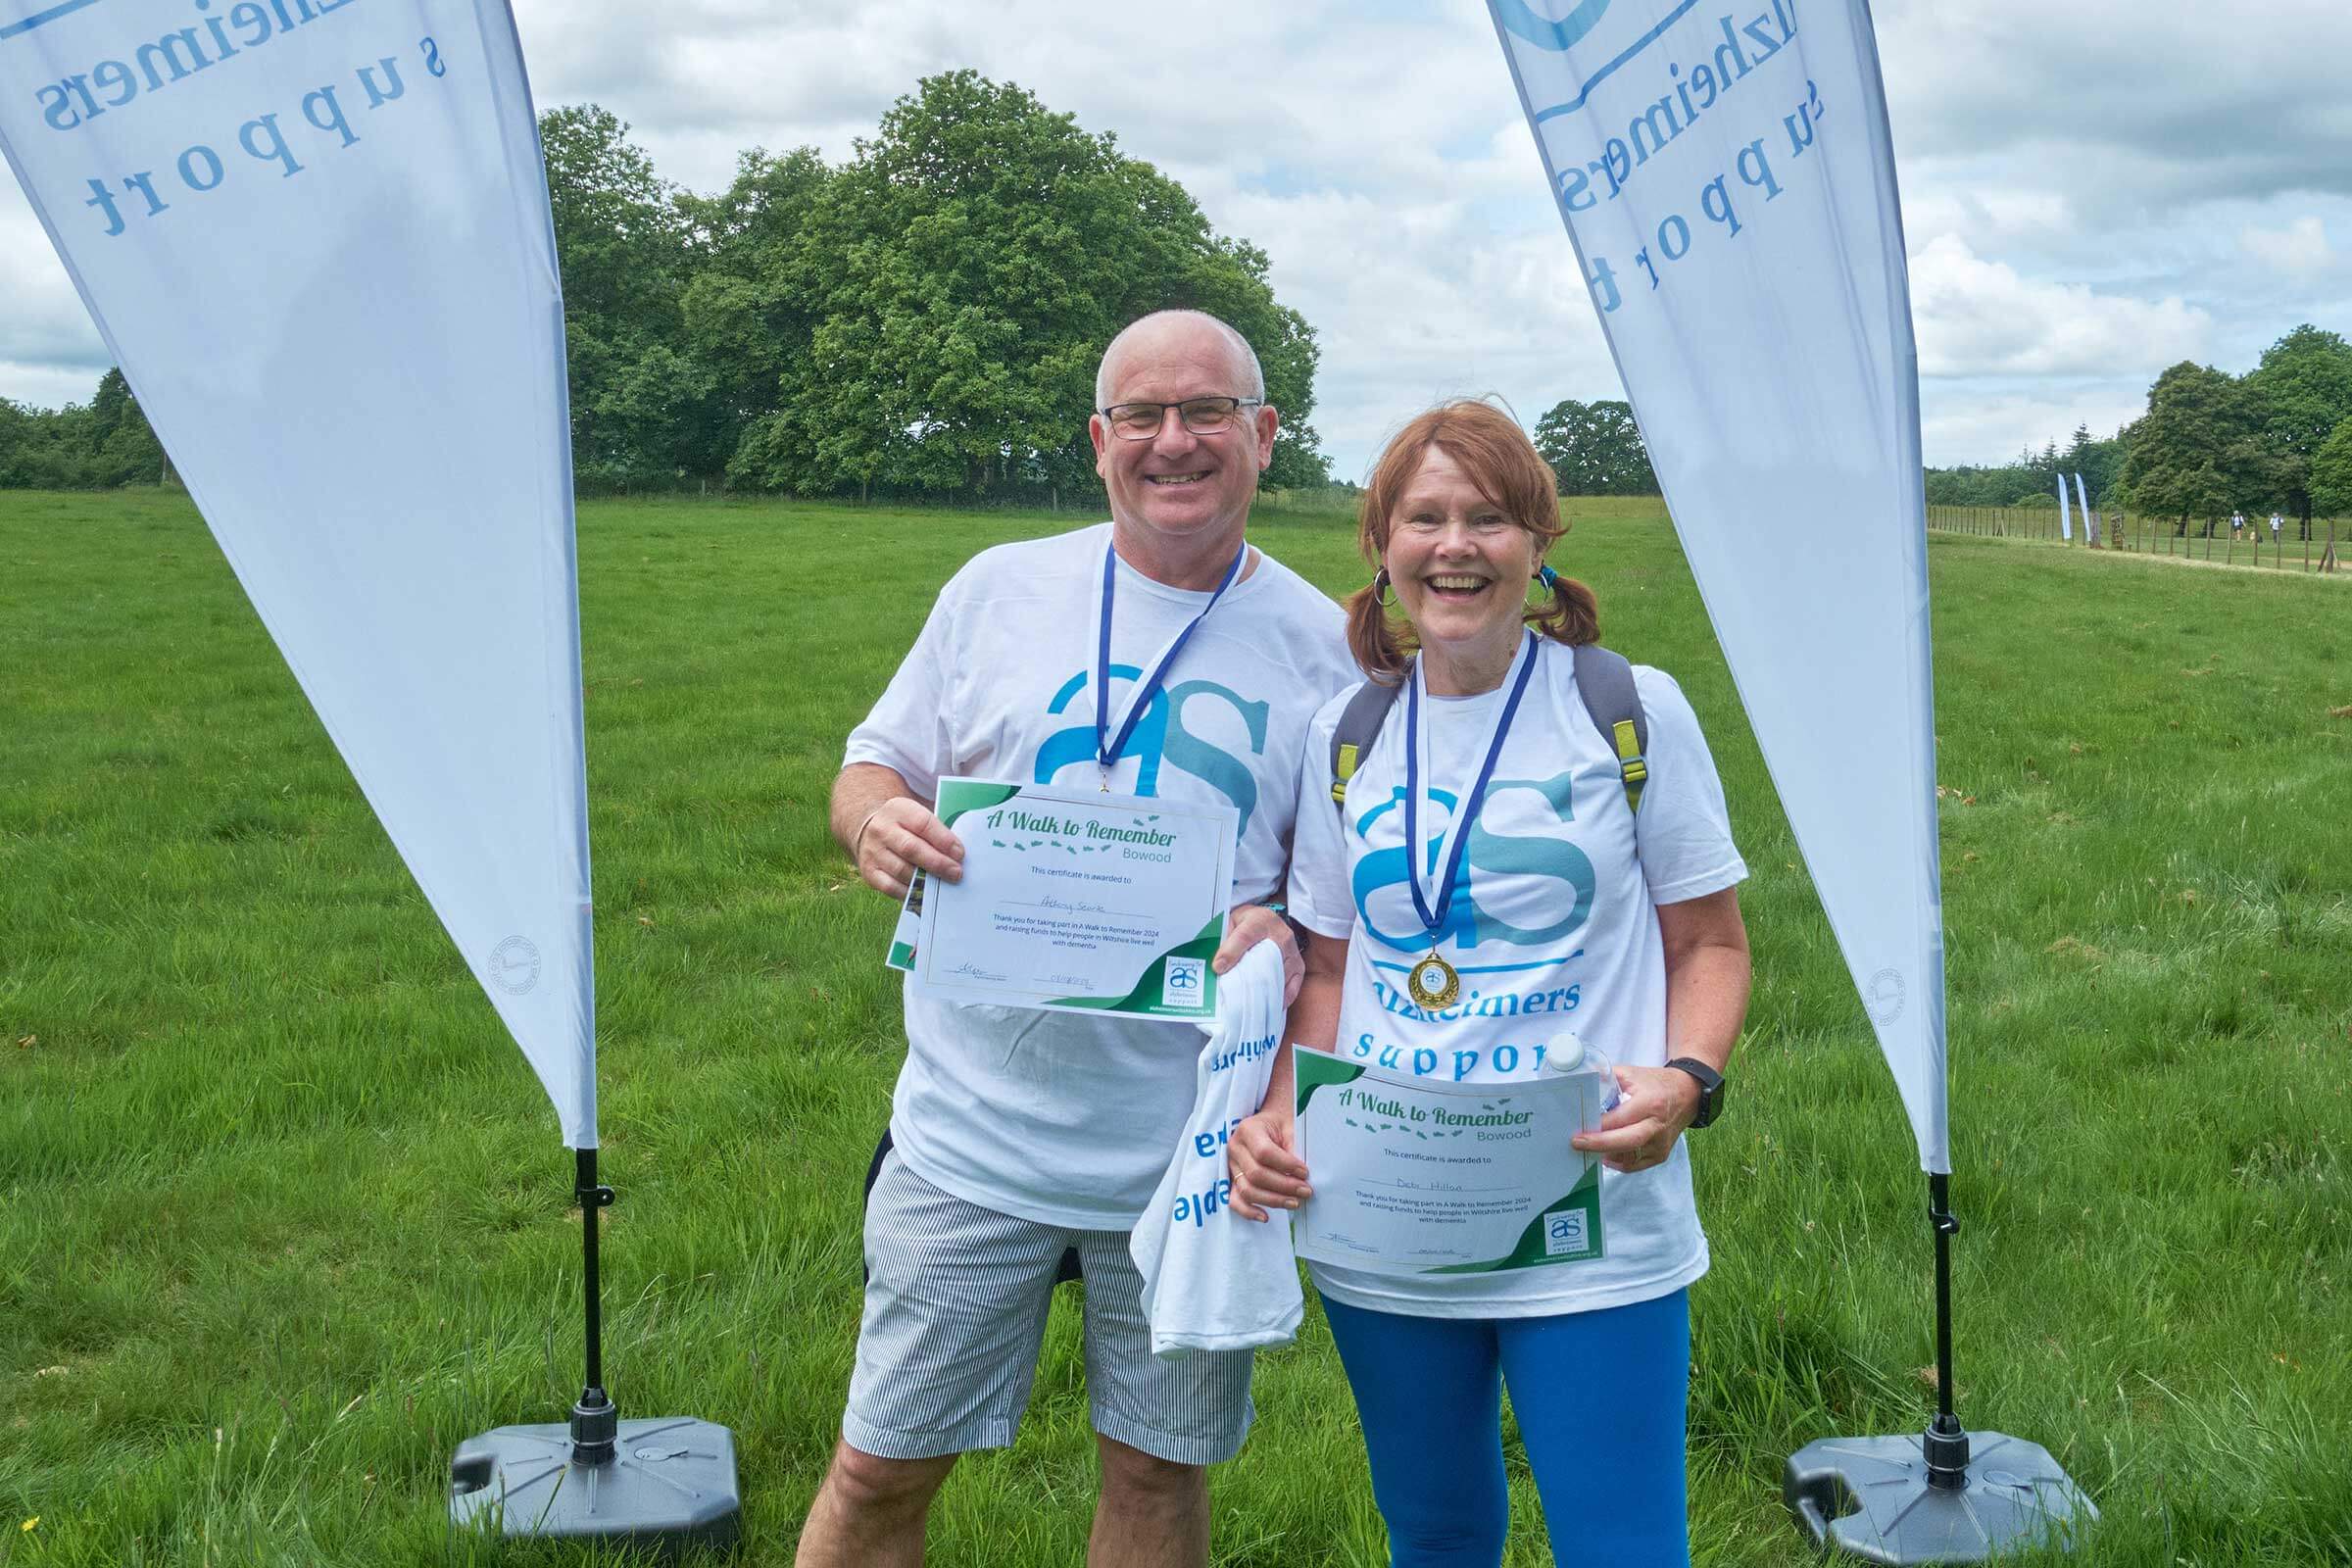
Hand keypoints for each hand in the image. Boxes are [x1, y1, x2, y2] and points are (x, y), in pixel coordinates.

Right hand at [854, 798, 963, 899]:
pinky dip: (910, 891)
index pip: (922, 824)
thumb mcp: (918, 816)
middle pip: (911, 848)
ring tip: (943, 884)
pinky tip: (924, 891)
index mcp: (899, 810)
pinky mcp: (869, 871)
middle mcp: (882, 829)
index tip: (959, 853)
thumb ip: (936, 831)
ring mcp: (873, 851)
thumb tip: (957, 855)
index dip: (943, 840)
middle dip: (937, 863)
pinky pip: (890, 886)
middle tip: (956, 873)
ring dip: (926, 880)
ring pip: (901, 870)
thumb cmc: (906, 826)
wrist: (872, 830)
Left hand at [1213, 904, 1303, 1005]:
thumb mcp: (1231, 923)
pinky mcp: (1299, 966)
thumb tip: (1217, 966)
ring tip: (1248, 1005)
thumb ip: (1224, 941)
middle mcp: (1281, 935)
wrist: (1266, 920)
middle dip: (1250, 979)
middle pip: (1267, 959)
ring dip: (1263, 991)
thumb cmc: (1246, 924)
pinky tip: (1267, 1006)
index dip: (1231, 953)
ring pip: (1279, 975)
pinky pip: (1293, 986)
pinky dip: (1280, 998)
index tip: (1218, 967)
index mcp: (1260, 921)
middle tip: (1234, 995)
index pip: (1245, 936)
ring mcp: (1292, 951)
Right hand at [1228, 1108, 1310, 1221]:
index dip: (1286, 1165)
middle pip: (1256, 1175)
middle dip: (1284, 1186)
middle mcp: (1235, 1148)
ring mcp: (1231, 1165)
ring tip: (1295, 1202)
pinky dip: (1248, 1212)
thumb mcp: (1289, 1127)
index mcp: (1248, 1129)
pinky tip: (1265, 1217)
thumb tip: (1301, 1176)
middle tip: (1306, 1190)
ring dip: (1273, 1200)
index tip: (1305, 1172)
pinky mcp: (1231, 1179)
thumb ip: (1293, 1148)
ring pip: (1247, 1190)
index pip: (1264, 1153)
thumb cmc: (1279, 1124)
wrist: (1267, 1121)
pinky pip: (1234, 1200)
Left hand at [1571, 1064, 1704, 1173]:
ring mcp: (1661, 1143)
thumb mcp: (1631, 1074)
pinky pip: (1635, 1164)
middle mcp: (1657, 1126)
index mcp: (1650, 1103)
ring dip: (1606, 1153)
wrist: (1687, 1095)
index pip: (1620, 1119)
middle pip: (1627, 1142)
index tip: (1578, 1128)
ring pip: (1629, 1157)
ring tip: (1587, 1147)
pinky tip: (1605, 1153)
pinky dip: (1618, 1161)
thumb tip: (1581, 1081)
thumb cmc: (1656, 1084)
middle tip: (1577, 1144)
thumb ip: (1606, 1077)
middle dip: (1599, 1144)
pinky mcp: (1661, 1155)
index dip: (1599, 1125)